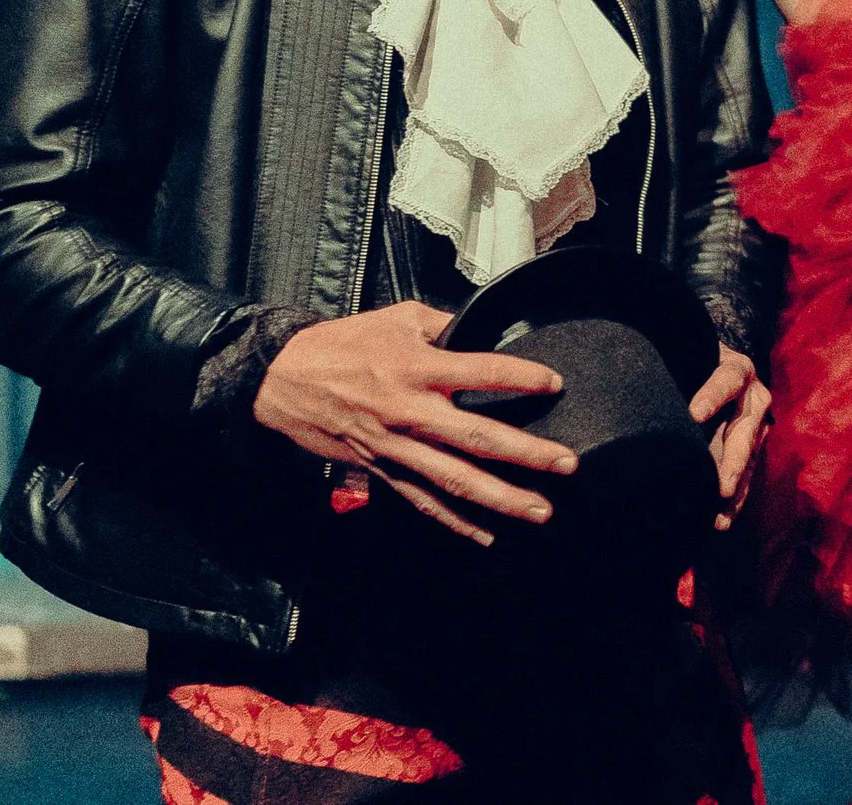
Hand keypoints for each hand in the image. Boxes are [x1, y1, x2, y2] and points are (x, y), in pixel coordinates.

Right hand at [255, 301, 577, 546]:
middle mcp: (410, 412)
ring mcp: (397, 447)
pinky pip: (424, 501)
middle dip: (527, 453)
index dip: (521, 377)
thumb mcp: (396, 318)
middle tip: (566, 463)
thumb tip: (478, 327)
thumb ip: (442, 324)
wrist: (284, 380)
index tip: (554, 384)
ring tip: (540, 509)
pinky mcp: (383, 471)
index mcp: (417, 368)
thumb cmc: (341, 345)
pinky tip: (487, 533)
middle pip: (478, 438)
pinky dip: (455, 521)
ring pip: (456, 480)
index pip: (481, 371)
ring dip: (501, 498)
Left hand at [688, 346, 771, 531]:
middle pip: (745, 430)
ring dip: (735, 487)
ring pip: (749, 459)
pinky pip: (746, 475)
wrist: (719, 365)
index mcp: (738, 370)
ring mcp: (756, 425)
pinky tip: (721, 520)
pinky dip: (734, 499)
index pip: (727, 380)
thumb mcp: (691, 354)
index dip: (713, 396)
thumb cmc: (696, 358)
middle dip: (734, 460)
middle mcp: (754, 398)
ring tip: (721, 512)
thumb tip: (630, 366)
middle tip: (721, 486)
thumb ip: (670, 359)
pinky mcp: (752, 448)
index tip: (694, 414)